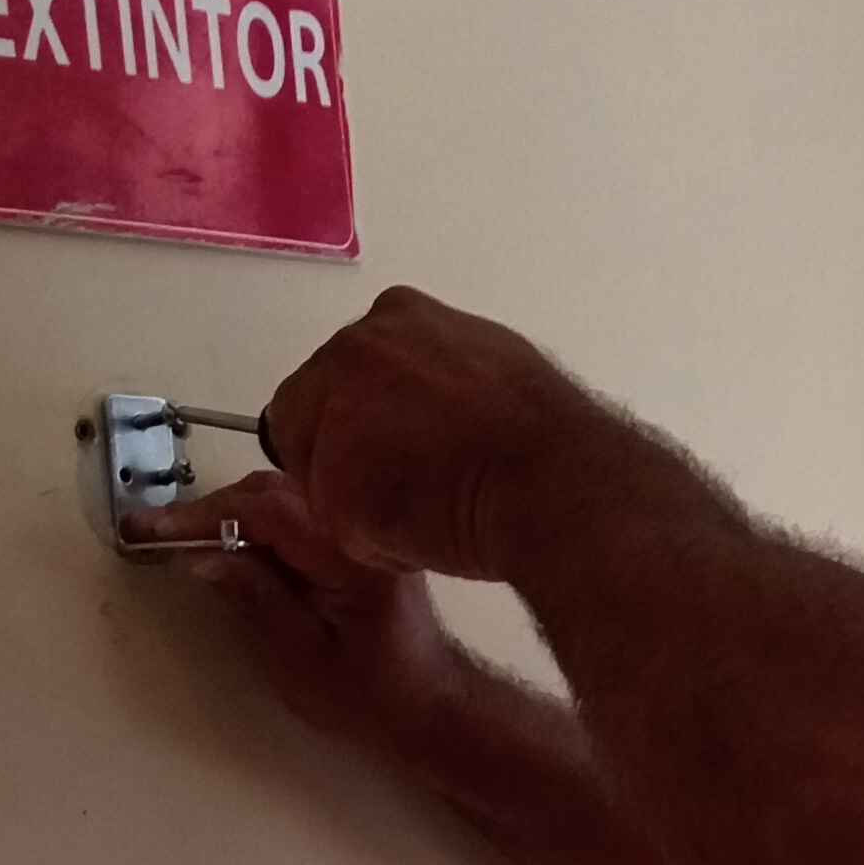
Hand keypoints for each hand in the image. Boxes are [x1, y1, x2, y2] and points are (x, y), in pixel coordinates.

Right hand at [150, 469, 472, 763]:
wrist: (428, 702)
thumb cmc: (374, 695)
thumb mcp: (301, 658)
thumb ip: (255, 600)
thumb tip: (204, 555)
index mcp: (352, 558)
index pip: (267, 513)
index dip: (203, 515)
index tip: (155, 528)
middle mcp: (361, 532)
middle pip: (272, 493)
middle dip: (209, 509)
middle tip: (154, 531)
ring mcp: (360, 530)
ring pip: (282, 495)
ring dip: (229, 511)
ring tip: (182, 538)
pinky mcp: (353, 537)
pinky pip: (297, 510)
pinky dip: (256, 519)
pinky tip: (229, 541)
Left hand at [255, 284, 589, 581]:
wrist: (555, 483)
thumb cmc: (540, 437)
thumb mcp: (487, 366)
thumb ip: (433, 372)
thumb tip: (420, 396)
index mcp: (393, 318)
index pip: (337, 375)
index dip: (363, 425)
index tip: (403, 451)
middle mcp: (354, 352)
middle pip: (309, 422)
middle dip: (349, 464)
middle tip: (415, 489)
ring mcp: (338, 417)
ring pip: (322, 481)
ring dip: (366, 508)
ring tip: (434, 509)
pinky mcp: (336, 486)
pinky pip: (343, 530)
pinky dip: (381, 545)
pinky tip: (430, 533)